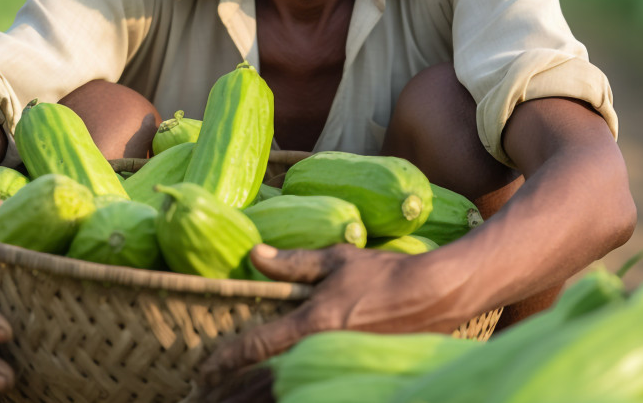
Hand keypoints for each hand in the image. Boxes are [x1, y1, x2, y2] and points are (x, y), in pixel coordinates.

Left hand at [198, 243, 465, 398]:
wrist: (436, 295)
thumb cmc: (384, 273)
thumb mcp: (337, 259)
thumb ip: (294, 263)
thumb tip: (255, 254)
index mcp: (313, 322)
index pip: (259, 346)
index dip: (227, 359)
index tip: (205, 370)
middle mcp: (323, 350)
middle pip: (268, 382)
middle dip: (236, 392)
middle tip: (207, 396)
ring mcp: (340, 365)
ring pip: (291, 392)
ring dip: (259, 398)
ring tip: (235, 401)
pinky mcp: (356, 376)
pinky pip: (318, 391)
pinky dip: (293, 395)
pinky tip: (277, 395)